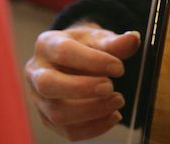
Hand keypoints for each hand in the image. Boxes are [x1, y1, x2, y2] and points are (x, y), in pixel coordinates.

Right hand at [26, 24, 140, 140]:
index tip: (119, 68)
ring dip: (91, 111)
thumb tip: (134, 37)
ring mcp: (39, 99)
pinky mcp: (48, 119)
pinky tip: (112, 116)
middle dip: (82, 89)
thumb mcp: (97, 38)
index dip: (92, 61)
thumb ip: (115, 41)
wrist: (73, 60)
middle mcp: (36, 72)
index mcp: (46, 44)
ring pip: (56, 113)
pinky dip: (93, 128)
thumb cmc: (84, 47)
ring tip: (117, 102)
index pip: (64, 52)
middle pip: (49, 85)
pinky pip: (67, 131)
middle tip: (111, 87)